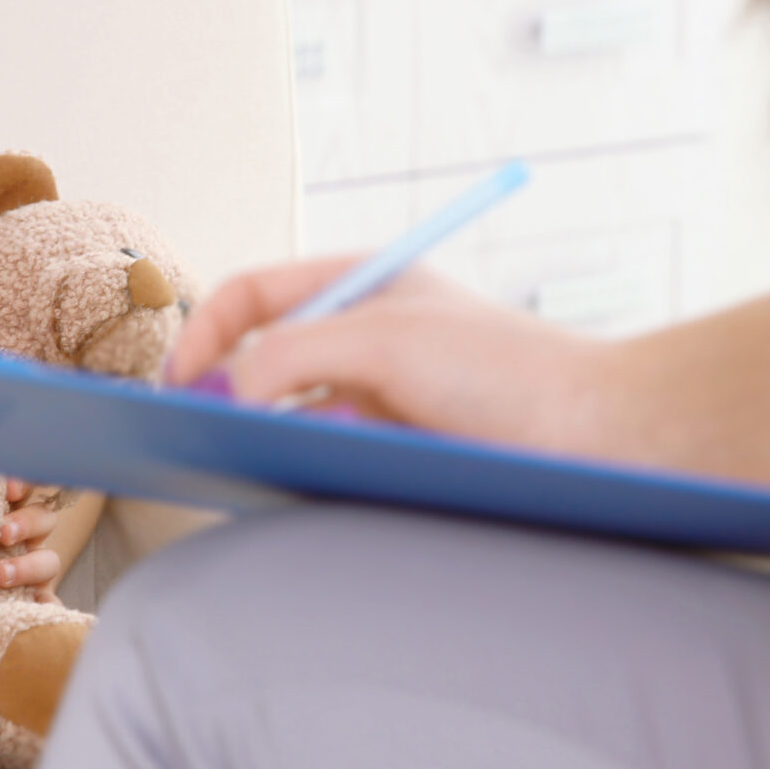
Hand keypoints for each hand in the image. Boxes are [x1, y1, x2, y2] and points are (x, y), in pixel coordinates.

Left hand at [0, 479, 63, 600]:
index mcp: (3, 514)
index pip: (24, 489)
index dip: (25, 483)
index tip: (9, 489)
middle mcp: (23, 541)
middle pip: (43, 518)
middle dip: (27, 522)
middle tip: (1, 532)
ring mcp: (33, 575)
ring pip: (49, 561)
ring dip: (29, 565)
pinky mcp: (34, 605)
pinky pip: (51, 605)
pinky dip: (47, 605)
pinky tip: (36, 607)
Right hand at [167, 255, 606, 451]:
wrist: (589, 435)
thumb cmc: (502, 367)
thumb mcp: (382, 339)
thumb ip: (291, 356)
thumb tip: (231, 397)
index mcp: (359, 285)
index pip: (252, 294)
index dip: (205, 331)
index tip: (180, 383)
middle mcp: (362, 337)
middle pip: (261, 356)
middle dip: (220, 389)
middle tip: (189, 434)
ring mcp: (375, 396)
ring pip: (287, 413)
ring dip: (257, 433)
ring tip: (228, 464)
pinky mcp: (391, 451)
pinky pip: (321, 456)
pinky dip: (294, 466)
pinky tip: (286, 484)